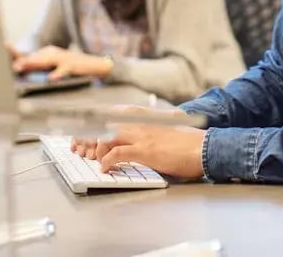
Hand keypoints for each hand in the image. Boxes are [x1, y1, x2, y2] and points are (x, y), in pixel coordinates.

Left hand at [10, 45, 112, 79]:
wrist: (93, 65)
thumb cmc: (71, 68)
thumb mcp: (53, 67)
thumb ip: (39, 69)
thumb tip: (21, 71)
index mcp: (46, 54)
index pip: (29, 54)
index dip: (15, 53)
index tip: (3, 48)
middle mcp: (52, 53)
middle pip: (34, 57)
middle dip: (21, 60)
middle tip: (10, 65)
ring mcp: (62, 58)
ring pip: (45, 60)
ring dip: (32, 64)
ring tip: (21, 68)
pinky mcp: (72, 65)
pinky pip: (63, 69)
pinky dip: (57, 73)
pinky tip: (51, 78)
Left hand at [74, 123, 205, 178]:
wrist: (204, 147)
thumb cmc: (187, 142)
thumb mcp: (163, 130)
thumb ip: (147, 130)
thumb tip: (134, 137)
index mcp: (143, 117)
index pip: (111, 115)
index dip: (94, 123)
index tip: (82, 131)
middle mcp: (139, 123)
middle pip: (104, 125)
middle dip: (87, 136)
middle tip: (78, 146)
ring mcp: (141, 136)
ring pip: (106, 137)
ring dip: (94, 148)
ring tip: (88, 157)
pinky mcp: (145, 150)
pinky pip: (118, 153)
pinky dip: (107, 161)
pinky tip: (104, 168)